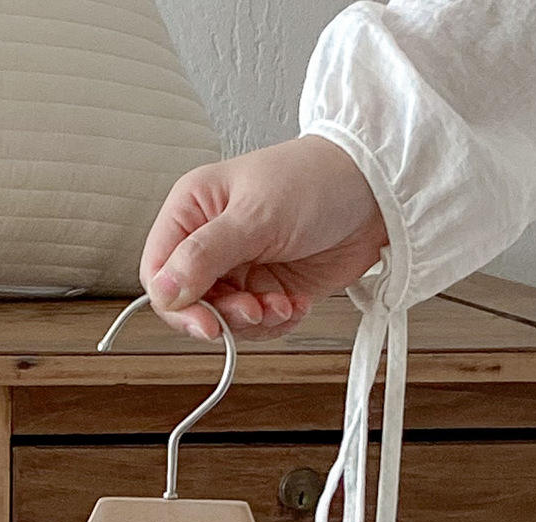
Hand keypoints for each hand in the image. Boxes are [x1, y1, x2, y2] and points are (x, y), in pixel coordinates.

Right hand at [141, 136, 387, 341]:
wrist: (376, 193)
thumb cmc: (315, 181)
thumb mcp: (254, 216)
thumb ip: (204, 255)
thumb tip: (163, 290)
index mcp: (192, 211)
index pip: (158, 272)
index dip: (177, 305)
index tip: (207, 323)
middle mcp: (210, 242)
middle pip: (190, 304)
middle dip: (224, 315)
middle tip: (254, 310)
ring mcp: (239, 268)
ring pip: (224, 320)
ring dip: (255, 322)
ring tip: (282, 304)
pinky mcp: (267, 289)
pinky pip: (256, 326)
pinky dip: (277, 323)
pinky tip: (296, 303)